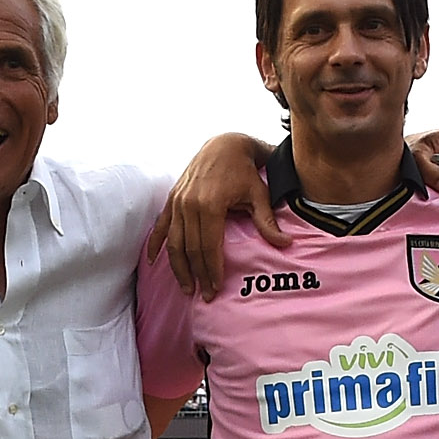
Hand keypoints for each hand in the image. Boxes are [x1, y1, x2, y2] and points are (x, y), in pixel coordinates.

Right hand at [146, 135, 279, 299]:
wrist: (225, 144)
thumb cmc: (244, 170)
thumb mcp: (259, 195)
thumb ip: (268, 222)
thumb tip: (285, 244)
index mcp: (210, 204)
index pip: (208, 247)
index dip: (212, 270)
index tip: (216, 288)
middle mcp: (189, 204)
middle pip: (190, 249)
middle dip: (197, 274)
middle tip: (204, 295)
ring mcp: (177, 201)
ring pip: (174, 242)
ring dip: (178, 267)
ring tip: (186, 287)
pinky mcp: (172, 199)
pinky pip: (160, 226)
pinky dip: (155, 245)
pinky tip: (152, 262)